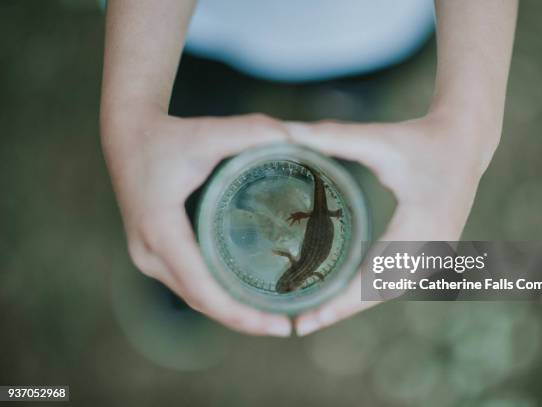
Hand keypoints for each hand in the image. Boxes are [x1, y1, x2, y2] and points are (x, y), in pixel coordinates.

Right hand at [101, 110, 292, 335]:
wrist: (126, 135)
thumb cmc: (166, 136)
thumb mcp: (207, 134)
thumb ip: (250, 132)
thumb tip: (295, 137)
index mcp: (160, 230)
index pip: (204, 288)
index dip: (242, 313)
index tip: (281, 325)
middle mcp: (148, 252)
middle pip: (202, 301)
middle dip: (244, 320)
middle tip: (287, 325)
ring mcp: (147, 256)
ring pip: (194, 297)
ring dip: (231, 312)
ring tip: (272, 318)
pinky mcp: (152, 253)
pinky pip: (189, 285)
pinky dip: (217, 297)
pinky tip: (245, 298)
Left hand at [286, 111, 500, 334]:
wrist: (466, 141)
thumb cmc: (421, 138)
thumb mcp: (377, 139)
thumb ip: (333, 137)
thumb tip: (286, 133)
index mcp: (420, 225)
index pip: (374, 277)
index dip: (339, 303)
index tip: (308, 321)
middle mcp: (431, 247)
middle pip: (380, 293)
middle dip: (341, 311)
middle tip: (300, 325)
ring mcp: (435, 252)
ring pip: (390, 289)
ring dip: (355, 303)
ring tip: (316, 313)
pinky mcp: (433, 249)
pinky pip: (398, 278)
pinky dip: (370, 289)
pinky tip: (344, 291)